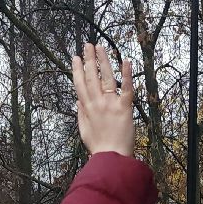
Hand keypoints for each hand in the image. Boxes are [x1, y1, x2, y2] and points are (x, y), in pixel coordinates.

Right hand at [72, 43, 133, 157]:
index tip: (75, 58)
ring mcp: (111, 104)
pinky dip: (126, 74)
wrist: (112, 158)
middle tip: (87, 45)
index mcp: (87, 108)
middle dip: (88, 59)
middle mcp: (97, 103)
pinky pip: (126, 88)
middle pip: (91, 76)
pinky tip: (126, 61)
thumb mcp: (84, 130)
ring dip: (103, 60)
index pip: (80, 84)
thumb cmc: (98, 147)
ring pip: (106, 77)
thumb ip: (81, 113)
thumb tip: (78, 100)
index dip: (77, 69)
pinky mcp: (125, 108)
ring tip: (100, 47)